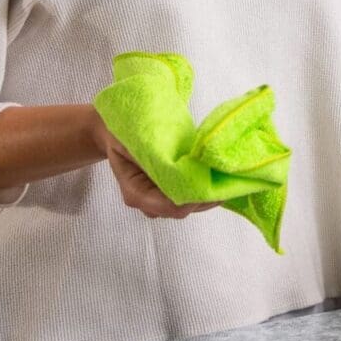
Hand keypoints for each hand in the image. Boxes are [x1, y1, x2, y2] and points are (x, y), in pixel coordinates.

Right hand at [94, 117, 220, 219]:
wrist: (112, 131)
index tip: (213, 182)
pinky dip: (202, 189)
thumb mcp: (136, 138)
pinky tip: (216, 178)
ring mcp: (155, 199)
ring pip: (187, 206)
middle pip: (181, 209)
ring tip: (226, 179)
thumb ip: (155, 156)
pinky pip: (186, 197)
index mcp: (135, 191)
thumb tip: (179, 164)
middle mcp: (146, 201)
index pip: (169, 206)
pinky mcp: (165, 191)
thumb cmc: (123, 131)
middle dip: (205, 197)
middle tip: (228, 181)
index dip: (193, 198)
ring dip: (206, 194)